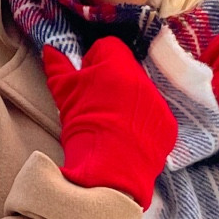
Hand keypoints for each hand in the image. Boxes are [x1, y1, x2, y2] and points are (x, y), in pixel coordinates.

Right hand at [40, 38, 177, 209]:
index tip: (86, 81)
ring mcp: (159, 102)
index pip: (107, 47)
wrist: (108, 171)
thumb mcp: (63, 94)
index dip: (93, 62)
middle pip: (126, 69)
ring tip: (112, 125)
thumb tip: (50, 49)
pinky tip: (128, 139)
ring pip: (142, 93)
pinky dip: (143, 124)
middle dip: (112, 82)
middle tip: (97, 105)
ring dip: (129, 102)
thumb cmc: (84, 128)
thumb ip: (57, 67)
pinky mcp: (168, 126)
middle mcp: (143, 79)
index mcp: (117, 64)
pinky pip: (154, 117)